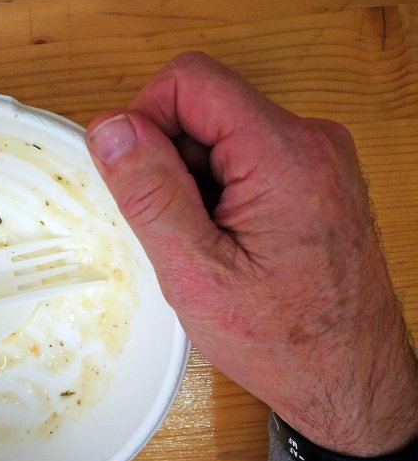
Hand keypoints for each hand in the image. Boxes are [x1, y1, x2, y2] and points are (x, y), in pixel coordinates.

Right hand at [86, 52, 417, 456]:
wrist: (350, 379)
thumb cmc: (284, 340)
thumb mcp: (196, 272)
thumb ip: (150, 193)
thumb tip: (110, 128)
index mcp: (284, 154)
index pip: (190, 80)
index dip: (144, 116)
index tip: (134, 176)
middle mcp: (310, 140)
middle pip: (205, 105)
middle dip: (169, 158)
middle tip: (175, 229)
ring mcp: (316, 157)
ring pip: (220, 133)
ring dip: (192, 179)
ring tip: (205, 243)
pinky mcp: (313, 175)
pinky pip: (243, 156)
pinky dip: (217, 190)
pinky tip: (225, 240)